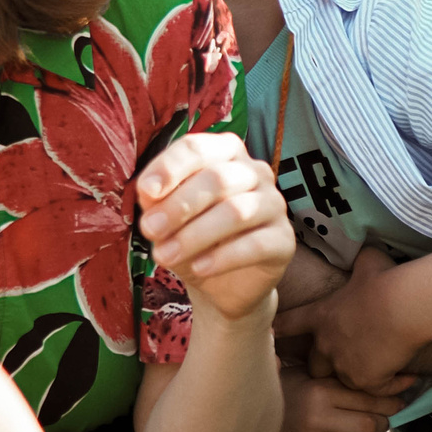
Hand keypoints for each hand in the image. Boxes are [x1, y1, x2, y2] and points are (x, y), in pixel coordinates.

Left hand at [135, 131, 293, 323]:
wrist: (220, 283)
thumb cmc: (192, 237)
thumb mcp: (166, 216)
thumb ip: (157, 199)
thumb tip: (148, 190)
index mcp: (225, 153)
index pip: (199, 148)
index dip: (171, 167)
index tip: (146, 191)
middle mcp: (255, 172)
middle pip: (218, 178)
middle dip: (178, 206)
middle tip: (150, 230)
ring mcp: (274, 204)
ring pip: (236, 212)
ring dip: (194, 235)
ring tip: (165, 255)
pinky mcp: (285, 240)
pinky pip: (256, 245)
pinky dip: (223, 257)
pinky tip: (199, 268)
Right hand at [270, 368, 406, 431]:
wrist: (245, 417)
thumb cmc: (283, 389)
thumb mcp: (308, 373)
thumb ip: (338, 375)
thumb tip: (381, 375)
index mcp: (319, 391)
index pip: (368, 399)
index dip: (390, 400)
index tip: (400, 399)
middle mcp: (317, 419)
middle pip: (370, 426)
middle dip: (383, 421)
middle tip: (384, 416)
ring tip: (370, 429)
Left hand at [282, 245, 423, 394]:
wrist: (403, 306)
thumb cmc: (386, 280)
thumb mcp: (369, 263)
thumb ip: (361, 262)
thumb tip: (365, 251)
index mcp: (322, 316)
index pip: (290, 324)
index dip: (280, 331)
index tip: (271, 336)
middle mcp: (327, 343)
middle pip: (315, 366)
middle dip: (327, 366)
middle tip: (350, 359)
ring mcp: (344, 364)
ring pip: (344, 380)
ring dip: (360, 375)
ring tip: (382, 366)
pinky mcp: (364, 380)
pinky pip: (374, 390)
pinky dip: (389, 385)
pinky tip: (407, 376)